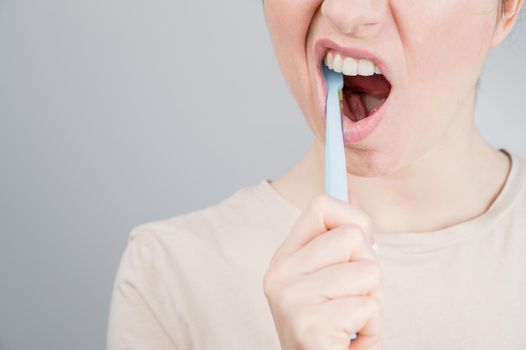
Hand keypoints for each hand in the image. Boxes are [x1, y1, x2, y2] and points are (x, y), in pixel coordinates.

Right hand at [263, 194, 383, 349]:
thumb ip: (338, 243)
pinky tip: (351, 339)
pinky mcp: (309, 326)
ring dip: (373, 299)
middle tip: (356, 295)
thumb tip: (352, 195)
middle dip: (369, 266)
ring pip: (368, 270)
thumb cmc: (332, 328)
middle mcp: (280, 274)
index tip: (363, 240)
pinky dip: (372, 327)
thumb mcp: (331, 280)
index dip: (353, 216)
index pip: (321, 207)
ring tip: (352, 320)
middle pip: (353, 235)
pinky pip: (369, 305)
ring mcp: (291, 299)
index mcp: (284, 259)